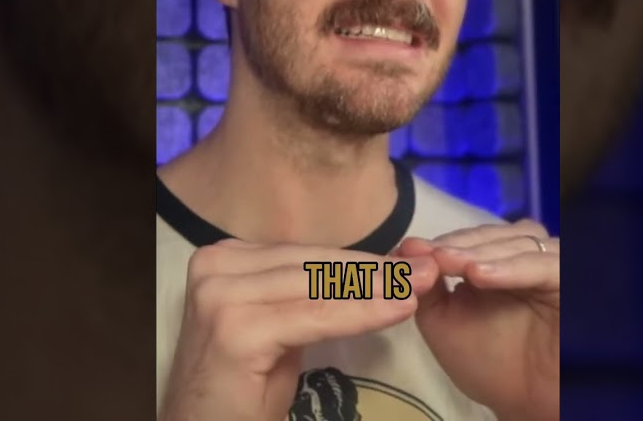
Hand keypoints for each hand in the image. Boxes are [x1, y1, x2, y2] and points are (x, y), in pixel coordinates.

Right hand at [159, 238, 438, 420]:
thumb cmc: (243, 388)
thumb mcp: (278, 327)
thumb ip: (310, 294)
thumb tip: (375, 270)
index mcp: (222, 258)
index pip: (305, 254)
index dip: (360, 259)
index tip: (410, 261)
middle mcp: (215, 266)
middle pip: (313, 265)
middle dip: (375, 270)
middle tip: (426, 271)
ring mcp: (221, 296)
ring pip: (319, 287)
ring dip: (376, 288)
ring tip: (421, 287)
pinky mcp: (236, 329)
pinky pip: (316, 316)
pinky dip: (361, 313)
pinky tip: (398, 310)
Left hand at [394, 220, 559, 420]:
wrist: (525, 403)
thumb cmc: (487, 365)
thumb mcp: (443, 322)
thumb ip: (426, 286)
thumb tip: (407, 247)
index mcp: (501, 263)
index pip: (475, 237)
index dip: (445, 241)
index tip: (411, 250)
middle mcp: (530, 259)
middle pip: (498, 233)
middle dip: (460, 243)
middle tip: (430, 254)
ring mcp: (552, 267)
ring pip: (521, 242)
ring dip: (482, 251)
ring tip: (449, 262)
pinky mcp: (571, 281)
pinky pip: (544, 265)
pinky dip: (511, 267)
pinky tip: (478, 275)